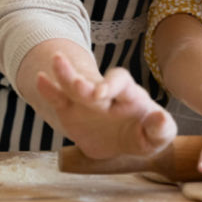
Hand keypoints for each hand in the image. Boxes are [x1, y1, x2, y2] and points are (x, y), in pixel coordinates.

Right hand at [35, 52, 175, 158]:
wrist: (121, 140)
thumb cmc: (144, 134)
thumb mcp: (157, 136)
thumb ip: (161, 129)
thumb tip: (159, 119)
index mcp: (128, 94)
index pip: (120, 81)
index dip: (111, 84)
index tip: (102, 94)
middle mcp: (105, 92)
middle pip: (93, 82)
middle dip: (85, 83)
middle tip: (78, 85)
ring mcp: (85, 101)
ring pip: (73, 84)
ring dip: (66, 73)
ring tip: (56, 61)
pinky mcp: (70, 111)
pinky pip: (58, 98)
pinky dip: (49, 89)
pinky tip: (40, 78)